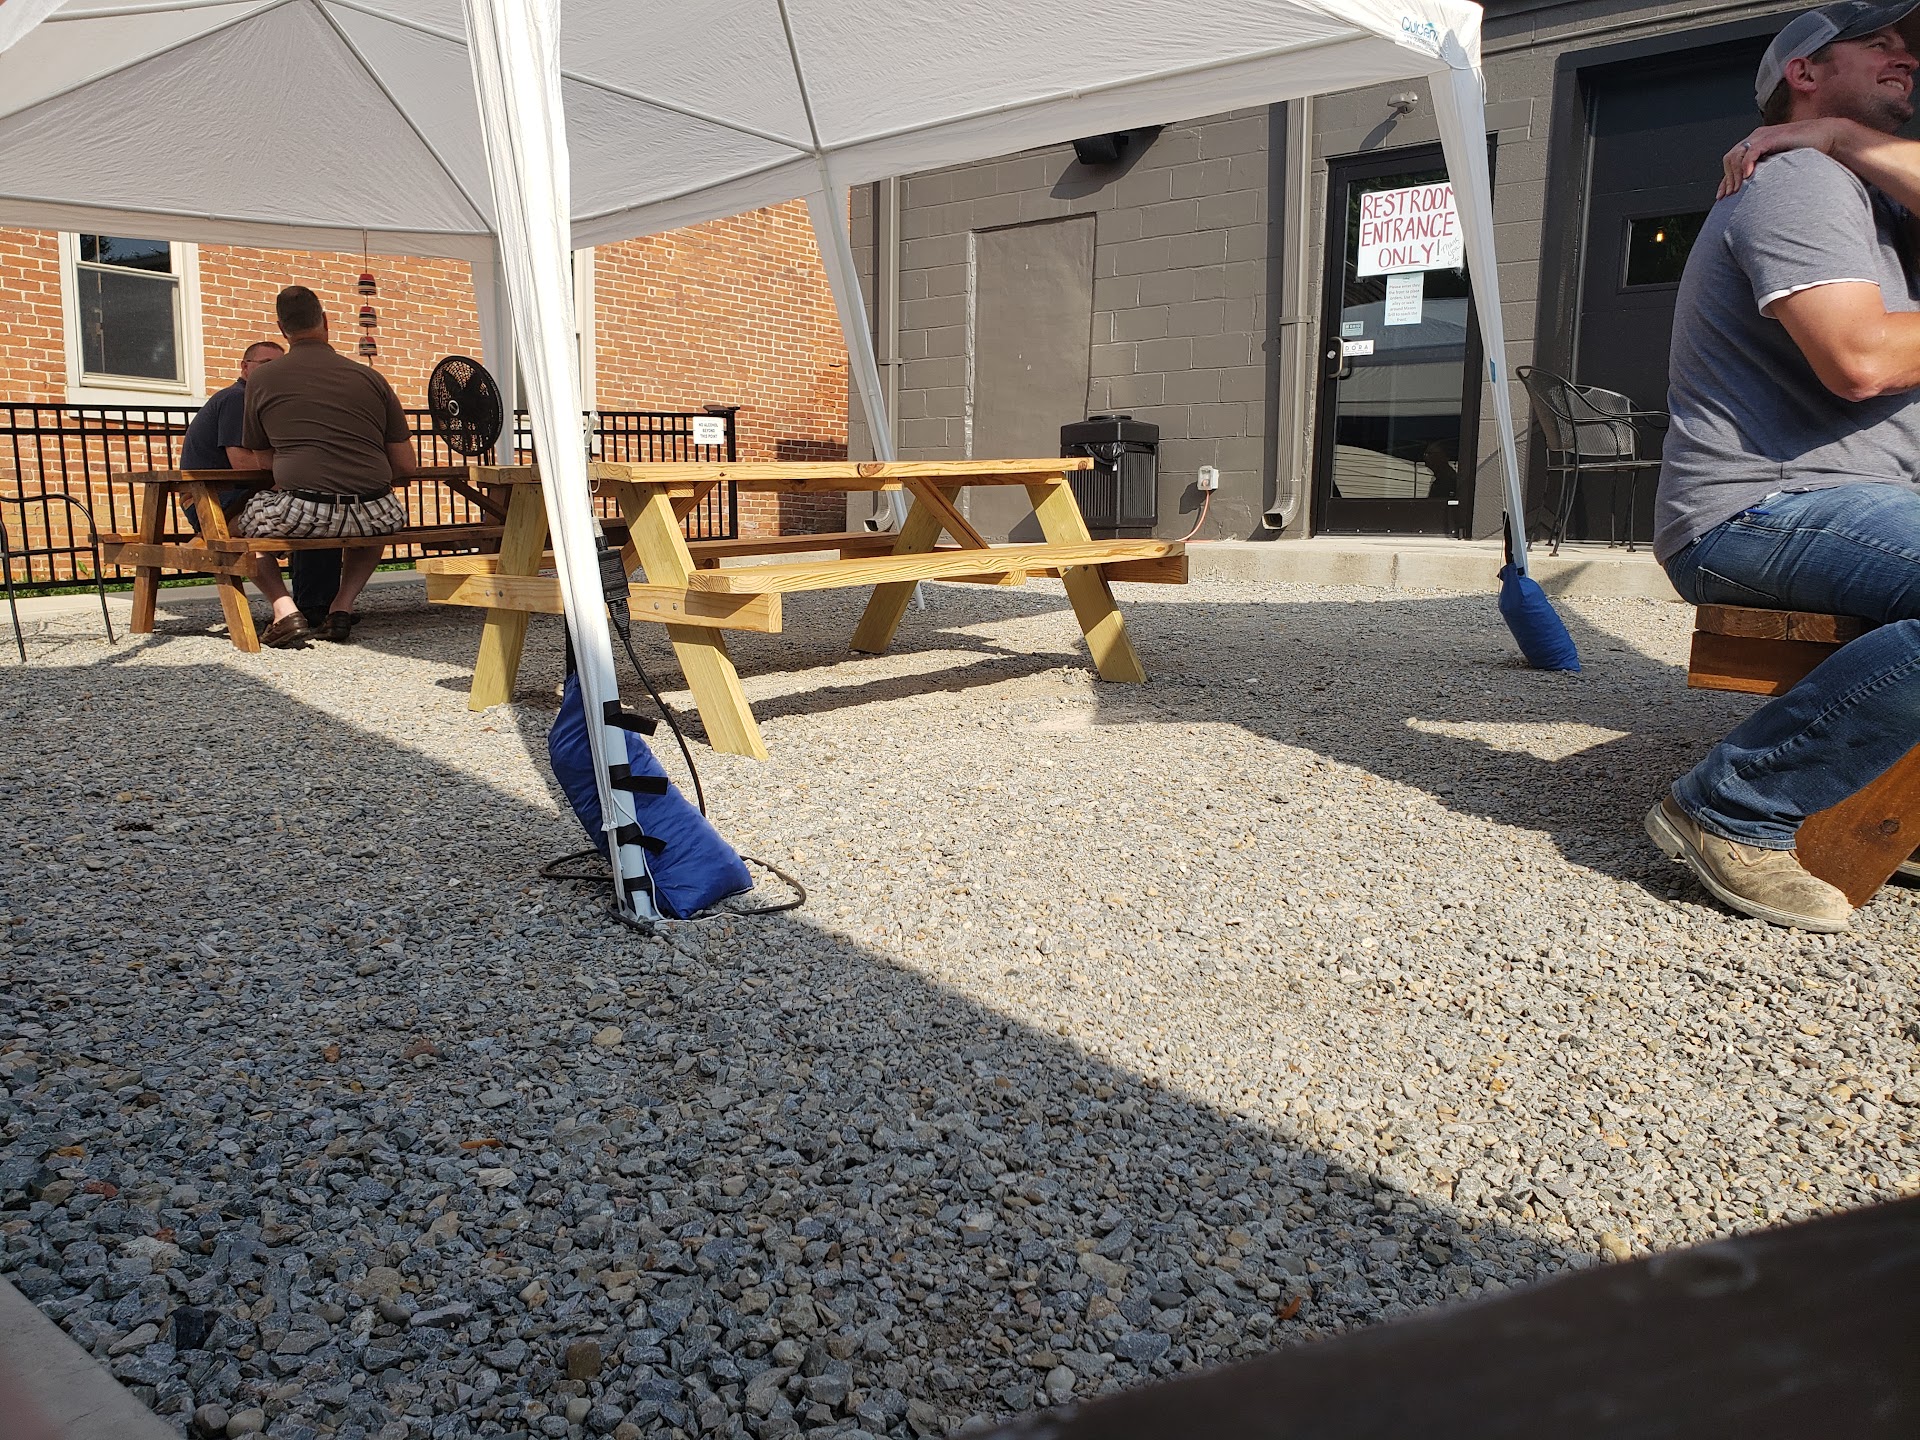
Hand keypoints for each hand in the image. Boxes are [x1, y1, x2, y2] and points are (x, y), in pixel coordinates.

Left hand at [1718, 119, 1849, 198]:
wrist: (1826, 136)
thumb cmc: (1807, 153)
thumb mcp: (1781, 166)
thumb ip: (1768, 175)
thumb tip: (1761, 197)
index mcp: (1756, 144)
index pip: (1732, 163)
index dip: (1726, 180)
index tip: (1722, 198)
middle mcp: (1755, 138)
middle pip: (1730, 160)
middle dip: (1728, 180)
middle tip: (1730, 197)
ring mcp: (1762, 136)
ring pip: (1736, 156)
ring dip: (1735, 175)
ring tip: (1738, 191)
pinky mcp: (1771, 137)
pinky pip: (1752, 150)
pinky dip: (1747, 163)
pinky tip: (1748, 176)